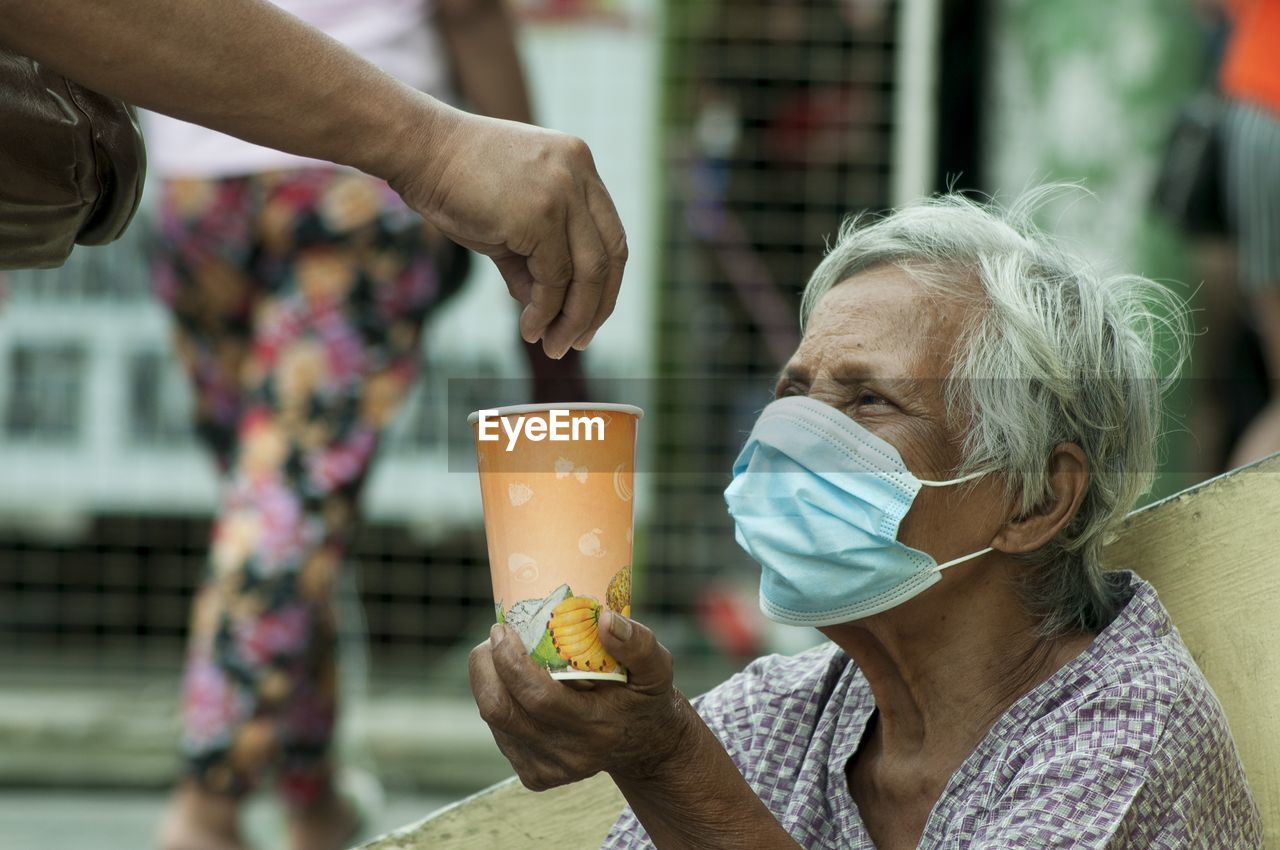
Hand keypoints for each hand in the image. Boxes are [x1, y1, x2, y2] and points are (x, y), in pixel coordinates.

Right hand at [391, 106, 626, 358]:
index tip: (589, 317)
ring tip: (554, 347)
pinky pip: (554, 279)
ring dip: (574, 318)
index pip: (611, 236)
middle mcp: (580, 175)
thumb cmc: (456, 183)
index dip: (605, 283)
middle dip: (597, 307)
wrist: (418, 149)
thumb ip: (536, 261)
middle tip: (577, 342)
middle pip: (611, 256)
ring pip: (589, 272)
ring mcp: (563, 193)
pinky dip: (545, 312)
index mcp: (580, 166)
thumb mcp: (510, 221)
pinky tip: (529, 329)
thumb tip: (551, 313)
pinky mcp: (540, 215)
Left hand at [469, 609, 692, 790]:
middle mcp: (569, 755)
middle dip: (486, 667)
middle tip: (495, 637)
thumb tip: (604, 619)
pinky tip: (513, 684)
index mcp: (597, 727)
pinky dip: (498, 700)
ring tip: (499, 653)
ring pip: (496, 720)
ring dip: (487, 681)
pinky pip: (500, 732)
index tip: (503, 629)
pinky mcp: (535, 775)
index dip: (510, 661)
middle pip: (502, 710)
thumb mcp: (656, 667)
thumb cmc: (645, 696)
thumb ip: (638, 644)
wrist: (644, 745)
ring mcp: (549, 769)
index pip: (538, 697)